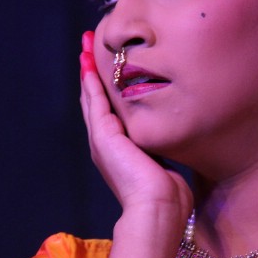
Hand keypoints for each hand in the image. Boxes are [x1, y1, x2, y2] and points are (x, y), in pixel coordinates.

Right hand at [79, 32, 191, 228]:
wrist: (159, 211)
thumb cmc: (168, 199)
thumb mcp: (164, 167)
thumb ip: (161, 153)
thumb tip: (172, 147)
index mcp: (119, 152)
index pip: (108, 113)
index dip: (104, 89)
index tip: (104, 66)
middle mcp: (105, 145)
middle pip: (94, 101)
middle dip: (91, 73)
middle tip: (87, 46)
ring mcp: (102, 141)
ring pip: (91, 98)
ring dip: (88, 70)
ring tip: (85, 45)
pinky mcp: (104, 137)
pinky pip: (95, 102)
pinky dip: (91, 81)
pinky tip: (90, 63)